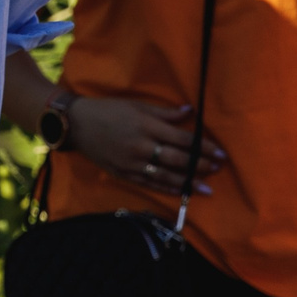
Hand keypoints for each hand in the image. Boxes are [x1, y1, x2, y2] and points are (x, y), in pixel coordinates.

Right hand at [67, 94, 225, 196]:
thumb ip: (164, 112)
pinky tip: (181, 191)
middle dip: (200, 166)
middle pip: (178, 159)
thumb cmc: (108, 110)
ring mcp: (132, 162)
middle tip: (217, 170)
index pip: (182, 139)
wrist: (75, 124)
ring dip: (188, 182)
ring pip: (166, 175)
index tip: (221, 154)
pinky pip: (150, 183)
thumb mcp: (136, 105)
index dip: (204, 147)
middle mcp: (141, 145)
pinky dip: (167, 188)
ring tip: (207, 188)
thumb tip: (189, 111)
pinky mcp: (123, 173)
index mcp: (146, 125)